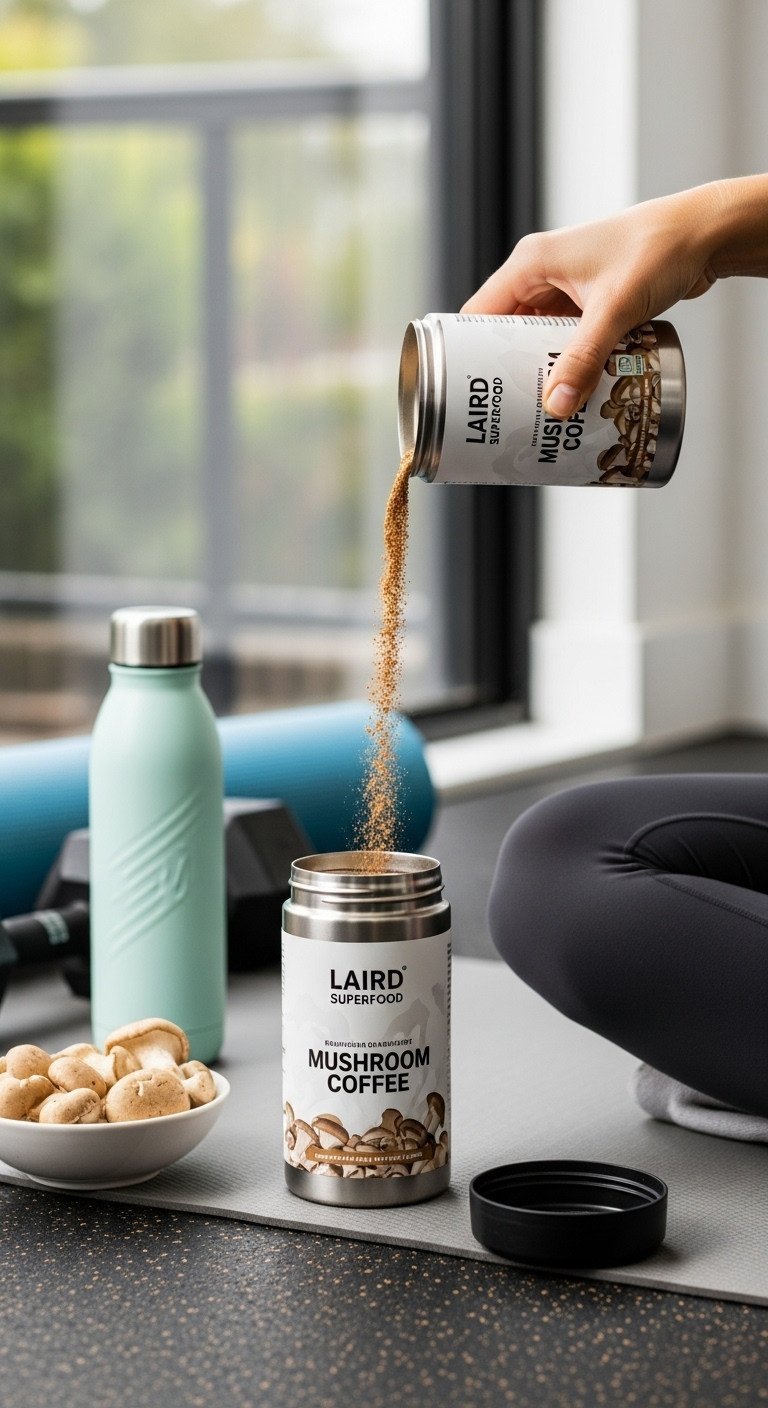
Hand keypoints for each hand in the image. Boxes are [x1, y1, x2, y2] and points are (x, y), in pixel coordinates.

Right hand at [462, 178, 767, 416]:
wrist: (705, 234)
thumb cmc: (658, 249)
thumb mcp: (613, 309)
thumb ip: (583, 359)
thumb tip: (557, 406)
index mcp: (532, 263)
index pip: (479, 313)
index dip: (467, 353)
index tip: (464, 391)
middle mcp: (543, 273)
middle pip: (506, 331)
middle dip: (505, 370)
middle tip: (502, 411)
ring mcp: (567, 287)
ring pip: (538, 337)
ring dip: (539, 369)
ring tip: (534, 409)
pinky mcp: (590, 301)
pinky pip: (565, 338)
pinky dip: (566, 362)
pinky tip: (569, 391)